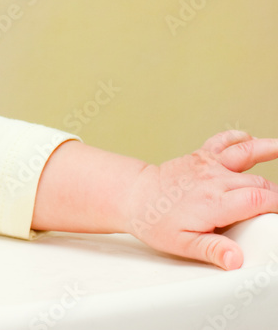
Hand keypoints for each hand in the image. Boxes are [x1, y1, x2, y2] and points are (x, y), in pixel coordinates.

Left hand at [124, 130, 277, 269]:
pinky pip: (224, 141)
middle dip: (275, 194)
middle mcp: (213, 179)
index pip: (260, 200)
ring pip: (246, 153)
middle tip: (277, 206)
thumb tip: (235, 259)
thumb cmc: (155, 221)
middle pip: (259, 183)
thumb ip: (212, 250)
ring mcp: (207, 164)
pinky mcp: (201, 155)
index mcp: (213, 203)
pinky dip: (239, 139)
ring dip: (268, 150)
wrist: (134, 196)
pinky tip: (250, 139)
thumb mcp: (182, 244)